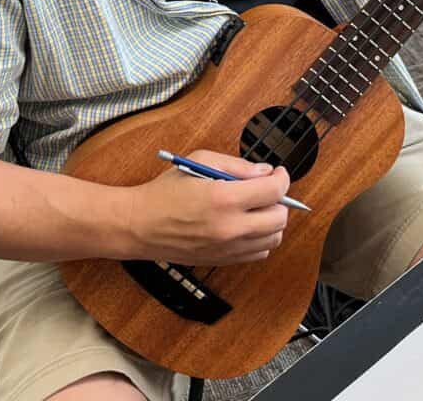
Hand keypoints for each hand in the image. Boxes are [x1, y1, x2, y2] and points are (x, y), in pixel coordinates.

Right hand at [126, 150, 290, 265]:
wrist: (140, 225)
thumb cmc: (165, 191)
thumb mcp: (200, 161)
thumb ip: (236, 166)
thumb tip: (264, 171)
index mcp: (224, 199)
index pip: (273, 191)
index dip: (282, 178)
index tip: (278, 173)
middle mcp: (230, 227)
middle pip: (280, 218)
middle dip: (279, 199)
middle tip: (267, 189)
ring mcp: (228, 248)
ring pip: (274, 239)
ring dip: (272, 220)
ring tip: (257, 207)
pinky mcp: (223, 260)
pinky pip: (259, 254)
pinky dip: (261, 238)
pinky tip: (247, 224)